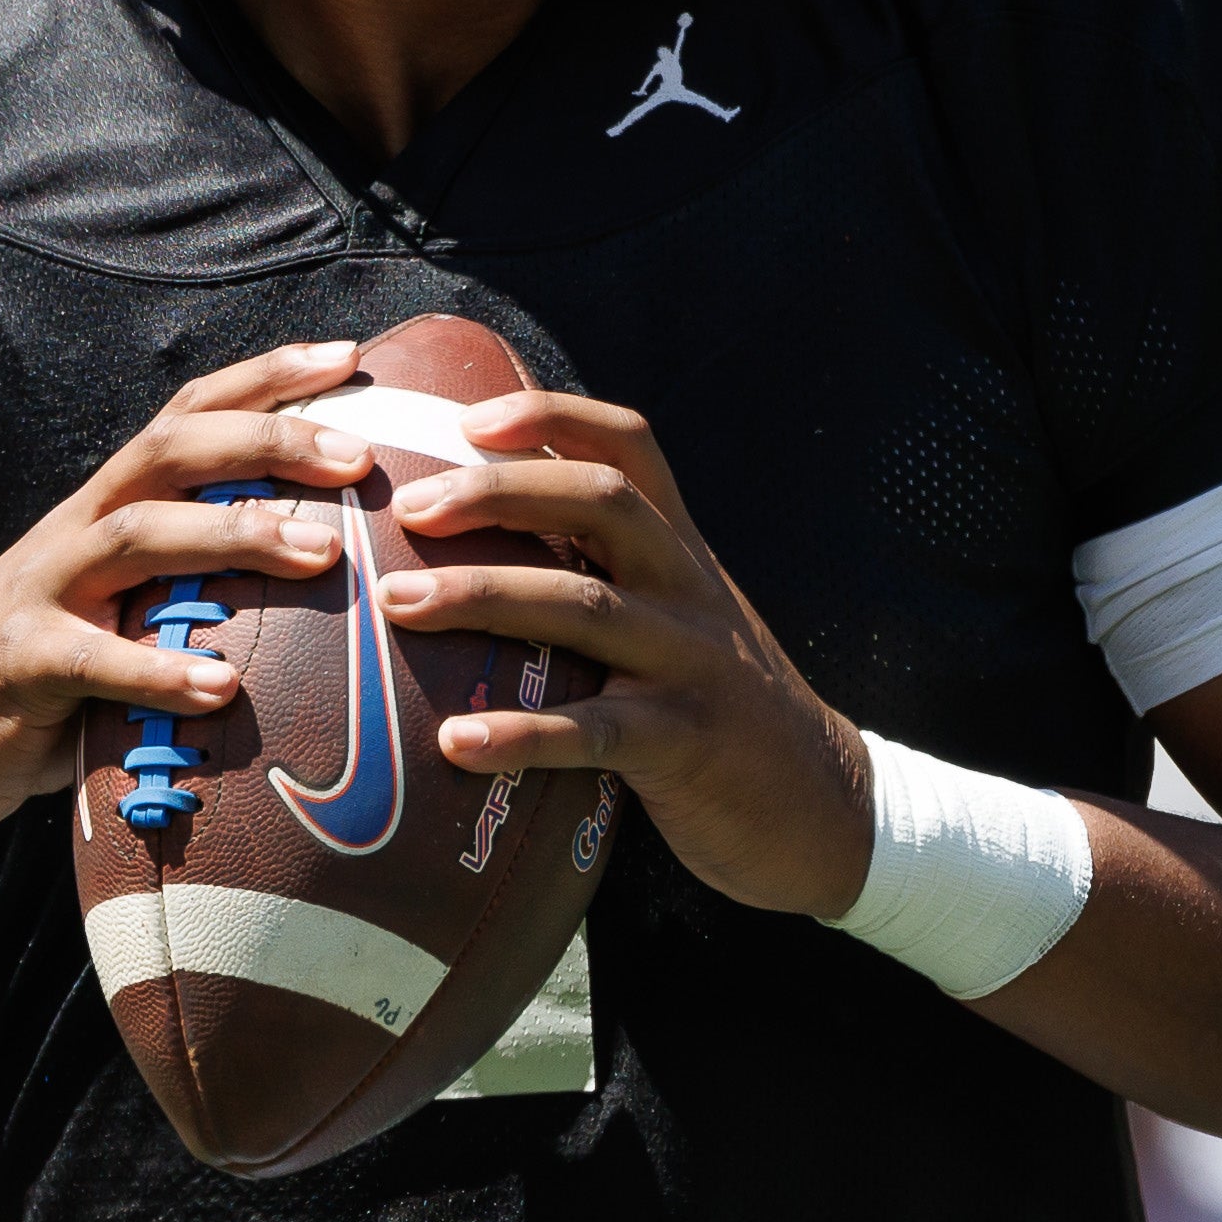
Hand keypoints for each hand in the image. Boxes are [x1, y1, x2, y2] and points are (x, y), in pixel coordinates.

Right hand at [0, 343, 381, 837]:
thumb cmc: (54, 672)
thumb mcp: (126, 609)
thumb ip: (197, 584)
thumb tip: (328, 573)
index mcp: (110, 506)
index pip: (187, 416)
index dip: (264, 379)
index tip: (348, 357)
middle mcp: (76, 530)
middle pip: (169, 452)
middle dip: (267, 442)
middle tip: (357, 458)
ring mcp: (41, 592)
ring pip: (135, 535)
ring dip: (232, 536)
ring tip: (320, 554)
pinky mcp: (17, 665)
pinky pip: (89, 659)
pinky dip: (156, 669)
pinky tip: (222, 686)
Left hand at [383, 390, 875, 916]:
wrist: (823, 805)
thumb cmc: (717, 707)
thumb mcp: (680, 619)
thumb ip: (609, 576)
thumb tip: (482, 542)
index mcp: (680, 551)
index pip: (628, 446)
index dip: (552, 416)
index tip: (469, 418)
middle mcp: (689, 589)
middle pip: (601, 504)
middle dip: (500, 494)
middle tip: (409, 511)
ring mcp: (692, 664)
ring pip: (586, 608)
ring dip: (484, 597)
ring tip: (397, 603)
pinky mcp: (687, 744)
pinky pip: (595, 733)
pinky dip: (521, 735)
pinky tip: (454, 742)